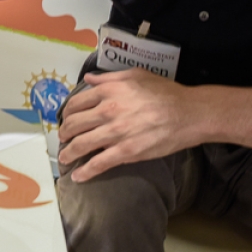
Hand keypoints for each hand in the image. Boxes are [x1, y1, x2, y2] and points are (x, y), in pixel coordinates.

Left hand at [57, 68, 200, 181]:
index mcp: (108, 92)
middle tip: (63, 139)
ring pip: (81, 145)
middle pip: (74, 125)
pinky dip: (85, 171)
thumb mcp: (136, 75)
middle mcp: (107, 111)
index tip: (66, 120)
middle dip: (64, 134)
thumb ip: (109, 78)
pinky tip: (79, 176)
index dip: (67, 114)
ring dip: (68, 153)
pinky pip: (99, 163)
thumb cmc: (165, 92)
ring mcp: (115, 133)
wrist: (188, 113)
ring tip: (64, 158)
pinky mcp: (126, 152)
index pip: (76, 104)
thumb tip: (89, 79)